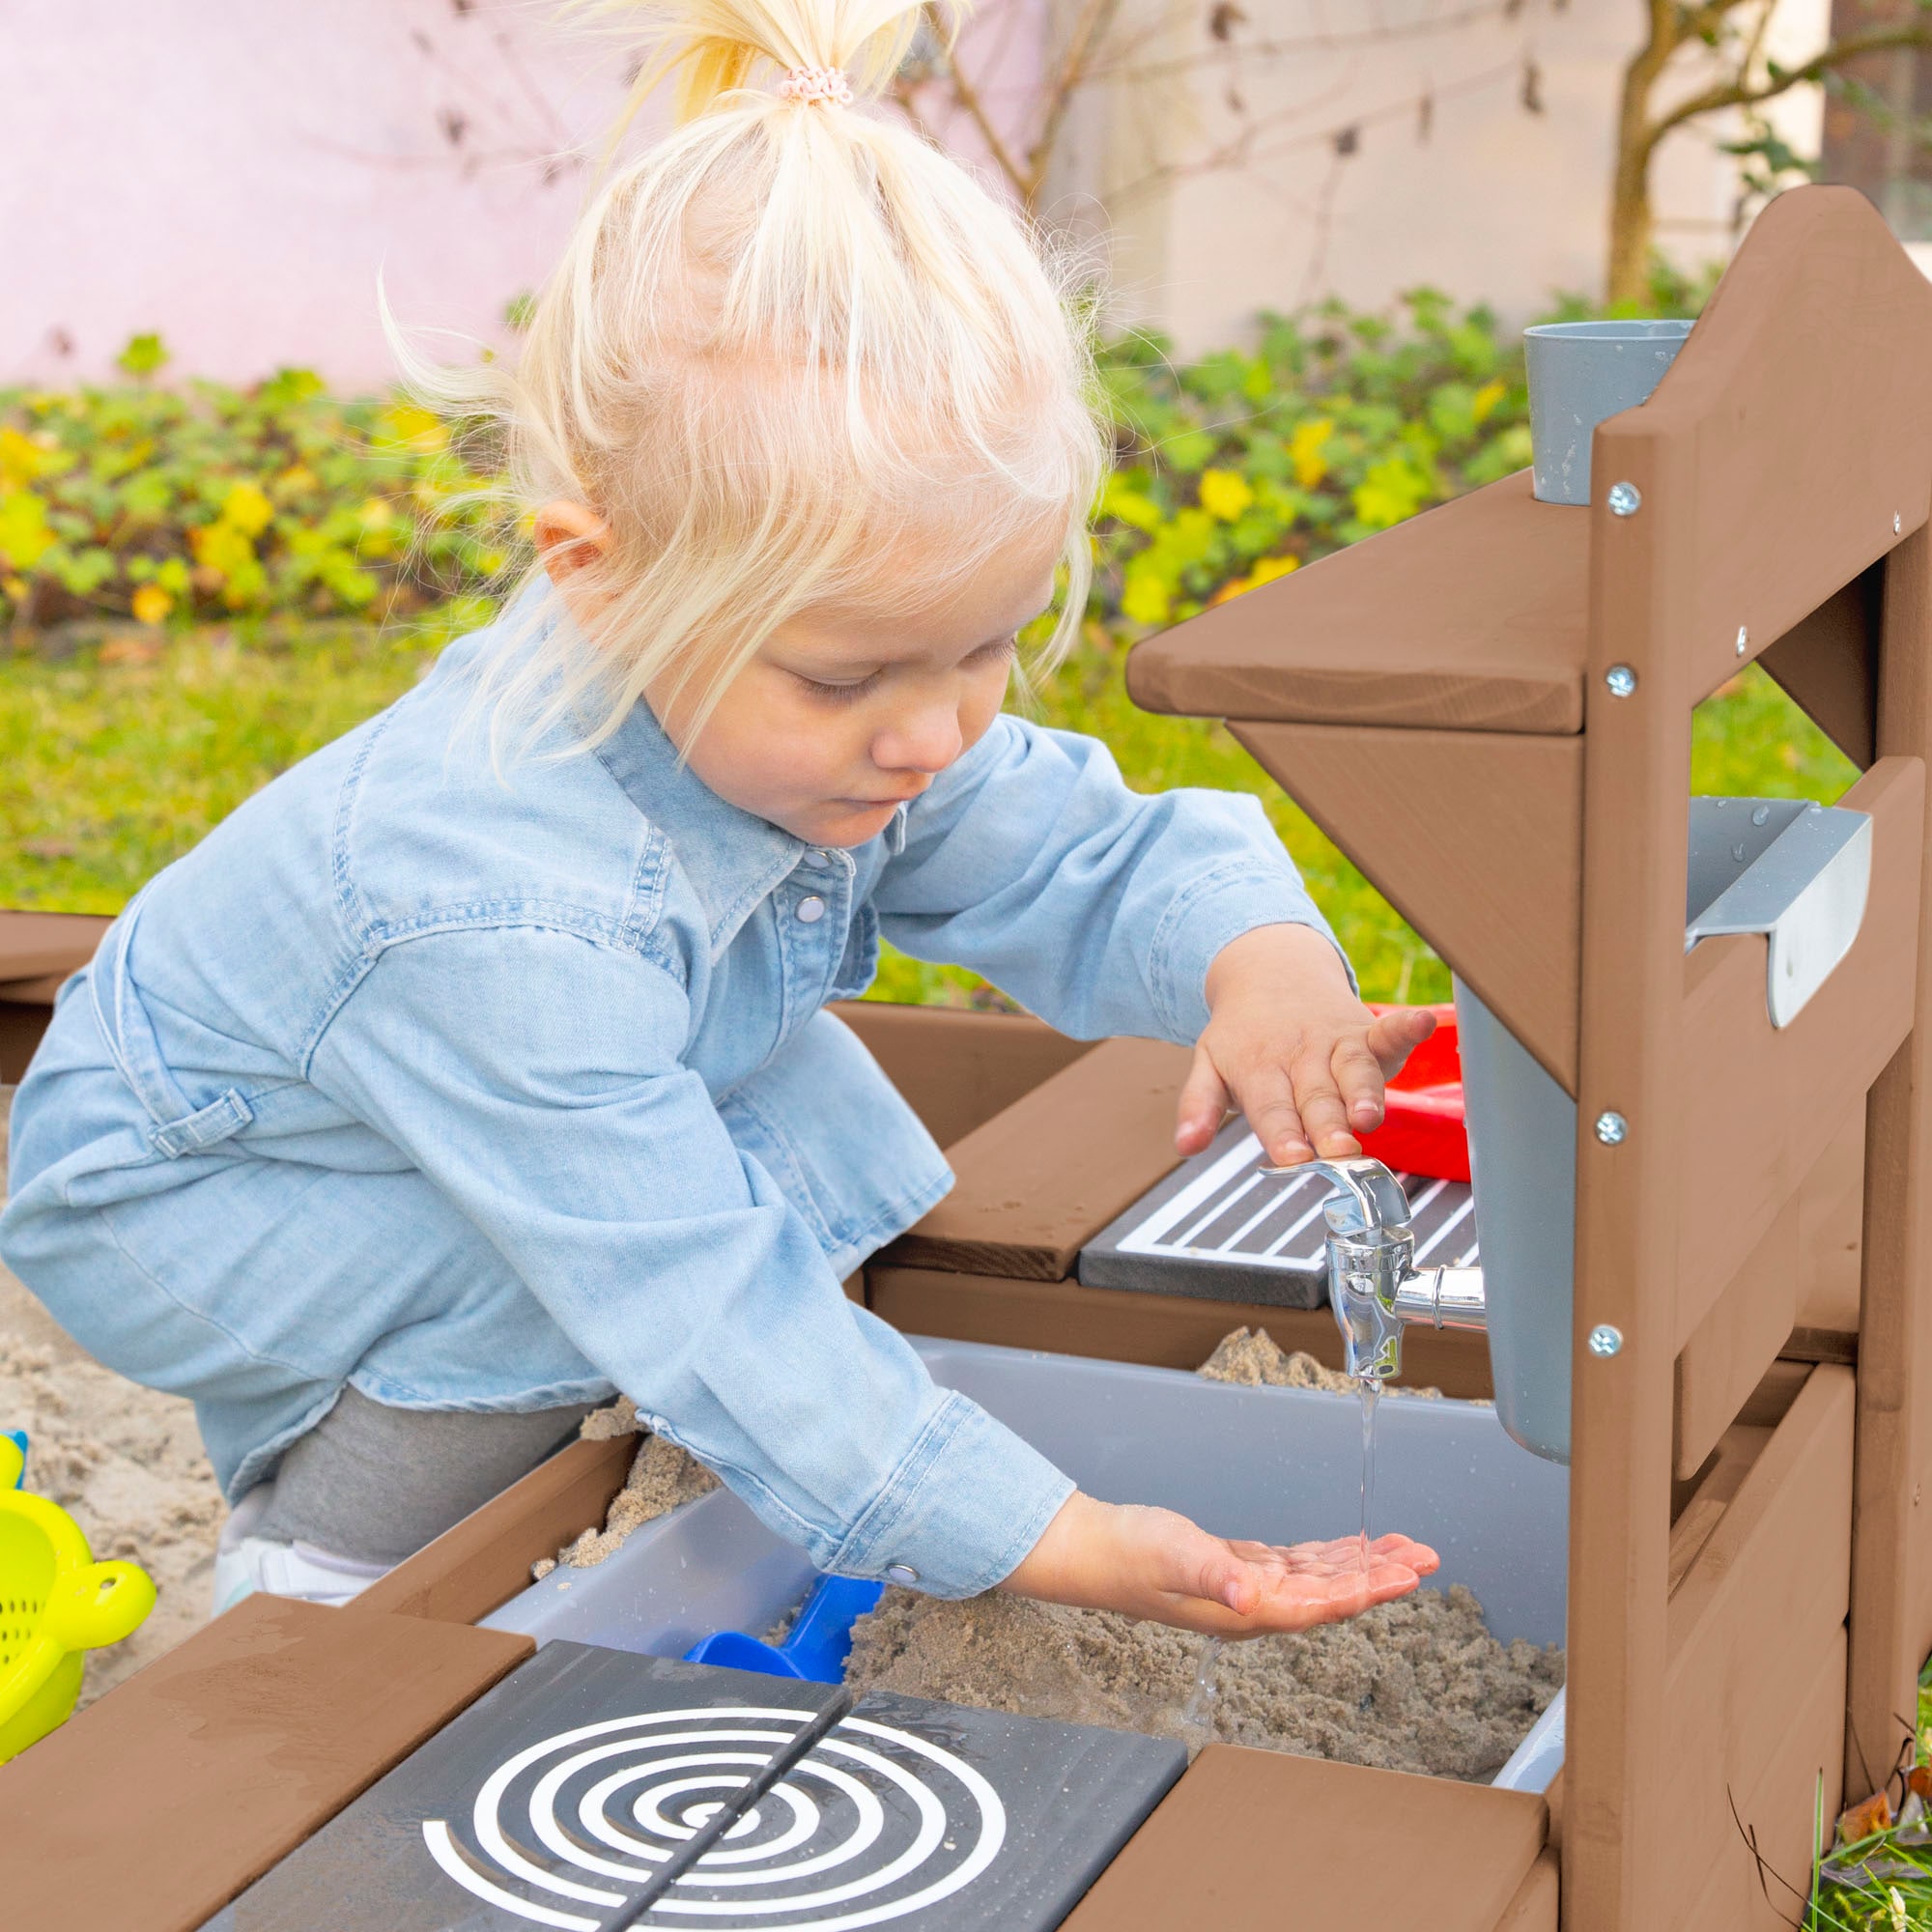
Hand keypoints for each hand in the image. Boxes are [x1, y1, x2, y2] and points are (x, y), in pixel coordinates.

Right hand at [1000, 1491, 1438, 1636]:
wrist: (1095, 1550)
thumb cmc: (1129, 1555)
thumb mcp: (1172, 1556)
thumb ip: (1211, 1572)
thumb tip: (1247, 1590)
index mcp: (1248, 1609)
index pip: (1324, 1603)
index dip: (1369, 1588)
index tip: (1408, 1574)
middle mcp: (1257, 1604)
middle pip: (1335, 1592)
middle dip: (1382, 1573)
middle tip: (1427, 1555)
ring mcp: (1250, 1587)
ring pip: (1322, 1577)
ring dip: (1364, 1561)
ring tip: (1404, 1548)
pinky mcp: (1240, 1567)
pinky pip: (1299, 1564)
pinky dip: (1330, 1552)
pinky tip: (1350, 1546)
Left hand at [1180, 923, 1436, 1166]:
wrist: (1268, 972)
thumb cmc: (1242, 1033)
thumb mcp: (1209, 1064)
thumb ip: (1199, 1105)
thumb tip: (1185, 1144)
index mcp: (1259, 1069)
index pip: (1271, 1109)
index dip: (1283, 1134)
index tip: (1293, 1158)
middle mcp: (1300, 1057)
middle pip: (1316, 1098)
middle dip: (1328, 1126)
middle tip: (1338, 1151)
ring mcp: (1336, 1044)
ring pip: (1353, 1071)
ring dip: (1365, 1093)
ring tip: (1370, 1116)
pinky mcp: (1367, 1034)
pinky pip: (1388, 1030)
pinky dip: (1406, 1027)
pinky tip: (1422, 1024)